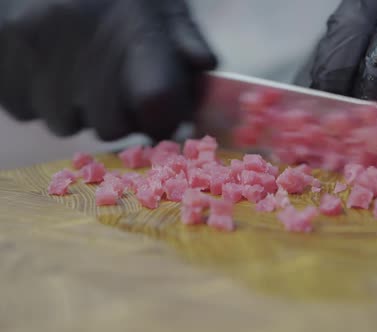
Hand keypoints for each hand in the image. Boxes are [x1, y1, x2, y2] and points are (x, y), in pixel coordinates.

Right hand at [0, 0, 216, 140]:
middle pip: (111, 127)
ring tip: (76, 66)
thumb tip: (203, 69)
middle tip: (113, 84)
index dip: (164, 118)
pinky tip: (45, 64)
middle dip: (118, 116)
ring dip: (77, 108)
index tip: (161, 112)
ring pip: (66, 125)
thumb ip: (185, 37)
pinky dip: (39, 98)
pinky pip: (27, 111)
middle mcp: (79, 39)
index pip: (158, 102)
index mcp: (131, 24)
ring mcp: (32, 51)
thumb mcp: (160, 0)